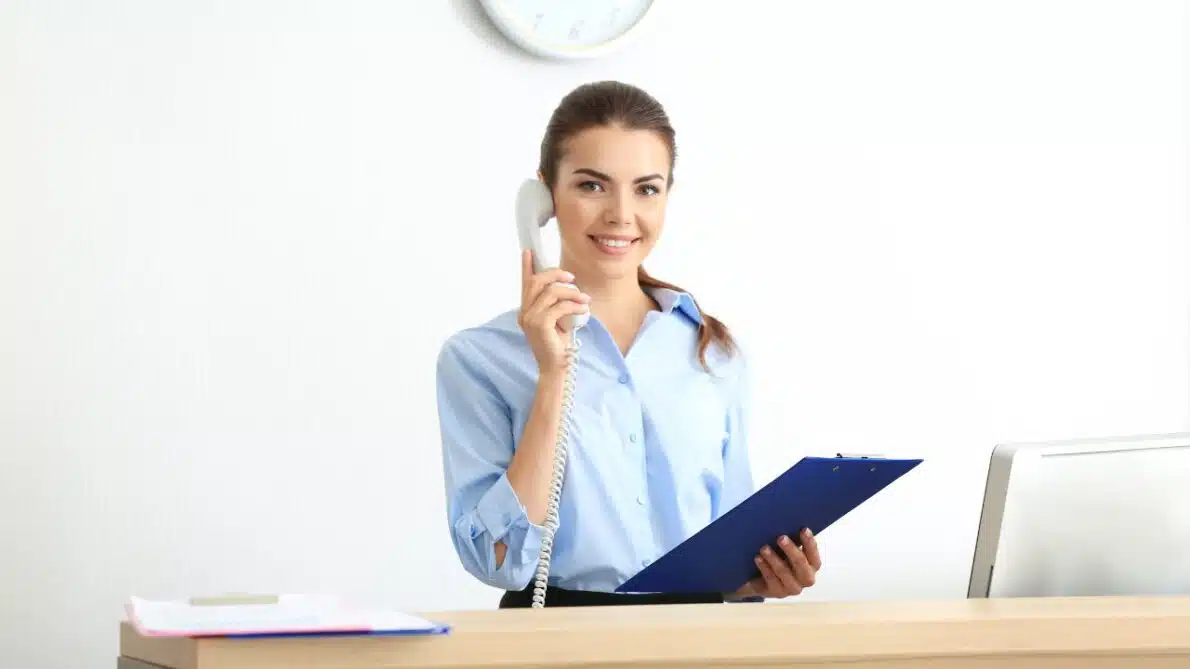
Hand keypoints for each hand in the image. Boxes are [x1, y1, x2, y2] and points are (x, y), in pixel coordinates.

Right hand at [518, 250, 589, 375]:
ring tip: (584, 298)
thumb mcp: (556, 320)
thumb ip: (555, 305)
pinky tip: (583, 308)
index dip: (526, 267)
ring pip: (550, 292)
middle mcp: (524, 313)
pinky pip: (558, 306)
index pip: (525, 284)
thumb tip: (568, 286)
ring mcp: (530, 319)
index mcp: (526, 310)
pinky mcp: (540, 325)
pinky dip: (573, 304)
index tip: (528, 251)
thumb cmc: (557, 344)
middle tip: (572, 278)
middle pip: (536, 282)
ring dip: (571, 292)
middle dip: (555, 274)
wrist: (555, 367)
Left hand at [735, 529, 820, 598]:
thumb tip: (787, 520)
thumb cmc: (779, 557)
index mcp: (812, 566)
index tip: (803, 529)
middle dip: (791, 550)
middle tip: (780, 537)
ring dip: (774, 559)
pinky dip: (765, 567)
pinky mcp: (777, 593)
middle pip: (801, 564)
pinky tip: (758, 558)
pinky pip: (771, 580)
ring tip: (764, 548)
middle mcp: (806, 578)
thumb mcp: (787, 549)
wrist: (760, 579)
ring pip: (784, 573)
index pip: (814, 556)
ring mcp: (792, 588)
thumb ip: (792, 539)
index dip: (810, 543)